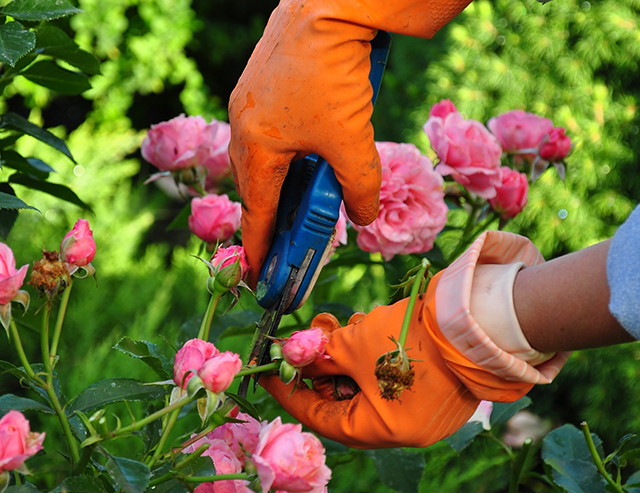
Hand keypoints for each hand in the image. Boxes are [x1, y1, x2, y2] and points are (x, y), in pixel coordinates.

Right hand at [229, 0, 473, 285]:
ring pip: (259, 155)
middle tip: (282, 238)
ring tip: (295, 199)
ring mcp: (248, 97)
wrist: (331, 4)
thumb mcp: (352, 141)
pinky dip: (281, 152)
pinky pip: (265, 130)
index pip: (257, 210)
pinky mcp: (261, 79)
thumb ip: (360, 188)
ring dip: (276, 181)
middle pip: (254, 184)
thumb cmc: (336, 74)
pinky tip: (301, 152)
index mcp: (257, 145)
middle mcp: (243, 123)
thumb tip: (365, 219)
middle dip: (268, 215)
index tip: (257, 271)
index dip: (259, 244)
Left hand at [260, 271, 536, 448]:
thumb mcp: (354, 347)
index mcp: (382, 431)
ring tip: (341, 328)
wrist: (475, 318)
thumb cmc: (410, 339)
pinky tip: (369, 330)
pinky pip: (389, 380)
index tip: (269, 374)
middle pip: (344, 402)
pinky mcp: (433, 388)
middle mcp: (404, 429)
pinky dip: (372, 358)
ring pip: (367, 387)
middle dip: (321, 369)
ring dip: (347, 358)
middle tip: (307, 343)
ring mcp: (422, 410)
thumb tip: (292, 358)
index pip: (321, 417)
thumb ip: (320, 356)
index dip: (290, 393)